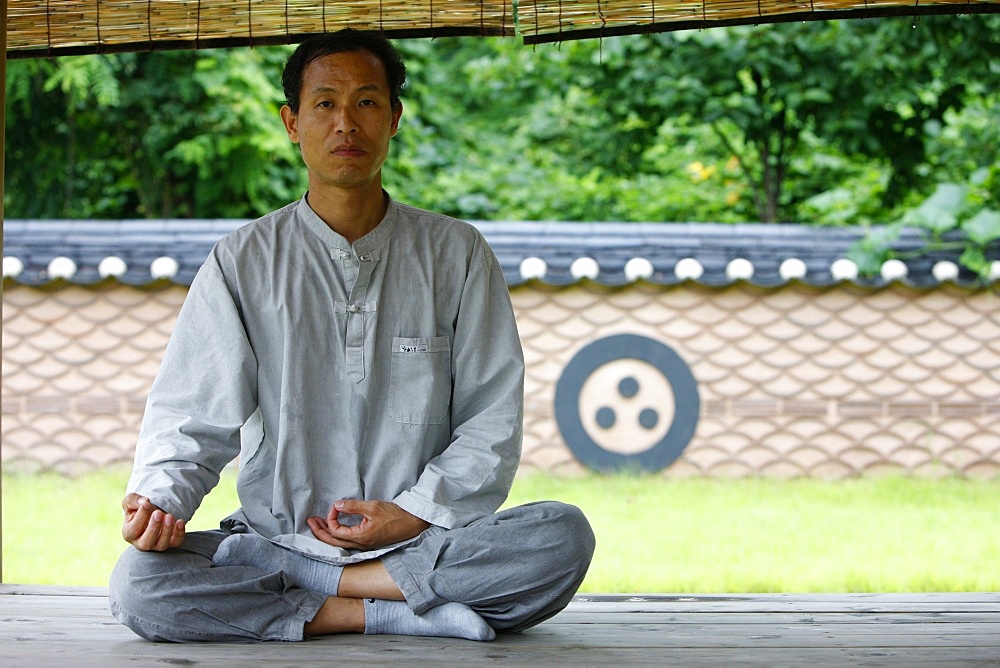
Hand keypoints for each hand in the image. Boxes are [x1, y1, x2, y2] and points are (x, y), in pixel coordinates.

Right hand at [121, 493, 185, 550]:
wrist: (153, 512)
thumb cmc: (139, 508)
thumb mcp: (131, 501)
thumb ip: (132, 500)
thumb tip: (144, 502)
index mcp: (129, 533)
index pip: (133, 529)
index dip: (141, 516)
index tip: (147, 503)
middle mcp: (141, 543)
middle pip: (146, 543)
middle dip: (153, 528)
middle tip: (158, 513)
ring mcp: (157, 545)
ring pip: (161, 545)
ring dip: (167, 531)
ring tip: (169, 516)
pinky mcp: (170, 543)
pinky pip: (176, 542)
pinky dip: (179, 533)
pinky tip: (180, 521)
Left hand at [307, 500, 429, 550]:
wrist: (412, 524)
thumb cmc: (395, 515)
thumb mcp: (373, 507)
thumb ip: (353, 506)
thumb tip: (337, 505)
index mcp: (360, 537)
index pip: (335, 532)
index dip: (330, 518)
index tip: (335, 506)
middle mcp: (360, 545)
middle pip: (333, 543)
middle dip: (319, 532)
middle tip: (310, 521)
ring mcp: (364, 545)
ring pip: (339, 544)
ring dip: (327, 534)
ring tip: (318, 524)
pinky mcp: (368, 543)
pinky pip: (347, 542)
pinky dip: (337, 536)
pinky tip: (335, 529)